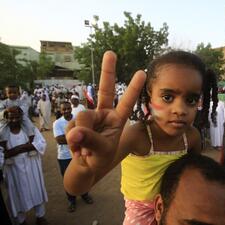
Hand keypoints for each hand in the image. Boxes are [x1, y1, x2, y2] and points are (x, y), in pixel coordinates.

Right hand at [66, 51, 145, 172]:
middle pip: (105, 90)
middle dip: (108, 72)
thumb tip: (75, 131)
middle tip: (111, 53)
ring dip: (82, 137)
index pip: (126, 102)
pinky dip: (73, 141)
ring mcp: (90, 118)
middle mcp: (104, 114)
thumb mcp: (101, 152)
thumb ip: (90, 141)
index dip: (133, 88)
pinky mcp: (76, 123)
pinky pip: (71, 127)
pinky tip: (78, 150)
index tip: (142, 72)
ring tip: (86, 152)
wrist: (84, 171)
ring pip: (82, 117)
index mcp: (117, 120)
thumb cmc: (100, 160)